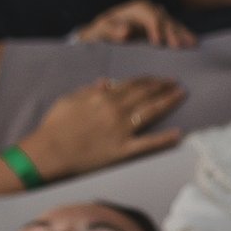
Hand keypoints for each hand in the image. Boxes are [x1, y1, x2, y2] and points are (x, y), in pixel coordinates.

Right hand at [15, 75, 184, 179]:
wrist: (49, 152)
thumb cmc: (55, 126)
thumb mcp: (70, 100)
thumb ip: (89, 90)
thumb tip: (105, 82)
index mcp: (103, 97)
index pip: (132, 84)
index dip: (149, 80)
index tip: (161, 78)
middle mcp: (116, 110)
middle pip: (146, 94)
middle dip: (163, 87)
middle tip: (177, 83)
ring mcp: (121, 130)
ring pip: (151, 111)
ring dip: (168, 102)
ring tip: (181, 95)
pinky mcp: (123, 150)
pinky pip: (148, 143)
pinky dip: (165, 138)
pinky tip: (179, 134)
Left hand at [71, 0, 197, 46]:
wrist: (103, 36)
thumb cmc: (99, 34)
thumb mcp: (100, 31)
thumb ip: (111, 30)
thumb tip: (126, 31)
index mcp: (136, 8)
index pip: (149, 15)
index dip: (155, 27)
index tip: (158, 43)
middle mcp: (150, 10)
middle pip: (164, 19)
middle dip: (172, 33)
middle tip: (177, 47)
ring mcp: (158, 18)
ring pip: (173, 24)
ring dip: (182, 34)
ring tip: (192, 44)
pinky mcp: (163, 28)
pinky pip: (176, 30)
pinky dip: (184, 36)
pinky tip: (194, 43)